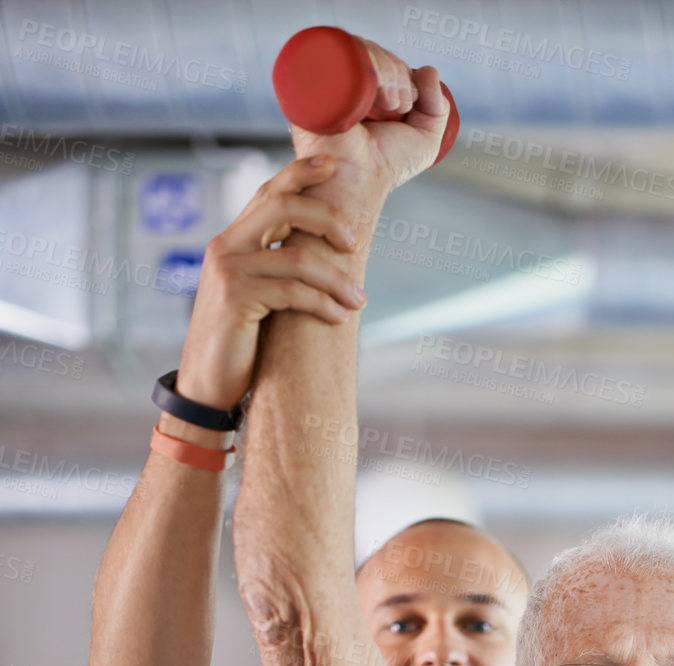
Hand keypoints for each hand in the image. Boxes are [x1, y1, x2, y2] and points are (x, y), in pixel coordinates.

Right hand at [174, 156, 367, 411]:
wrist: (207, 385)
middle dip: (326, 218)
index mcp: (233, 240)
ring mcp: (228, 270)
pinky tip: (339, 318)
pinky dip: (322, 305)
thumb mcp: (257, 295)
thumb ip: (275, 268)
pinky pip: (292, 292)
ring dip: (336, 280)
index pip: (268, 192)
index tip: (333, 165)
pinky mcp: (235, 298)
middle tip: (354, 243)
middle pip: (283, 207)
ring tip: (359, 301)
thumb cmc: (239, 343)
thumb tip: (321, 252)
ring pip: (297, 257)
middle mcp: (226, 246)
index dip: (300, 172)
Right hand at [284, 46, 449, 232]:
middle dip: (398, 74)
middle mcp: (350, 84)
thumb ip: (437, 107)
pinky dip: (365, 64)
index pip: (387, 60)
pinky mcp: (313, 81)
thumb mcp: (425, 140)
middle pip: (375, 52)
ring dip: (386, 72)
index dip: (404, 73)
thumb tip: (429, 70)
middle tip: (398, 107)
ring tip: (388, 106)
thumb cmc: (386, 167)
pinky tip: (373, 93)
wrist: (358, 180)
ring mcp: (331, 81)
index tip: (408, 105)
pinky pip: (340, 52)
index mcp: (370, 93)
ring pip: (361, 49)